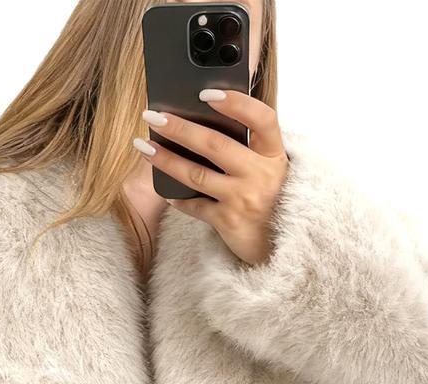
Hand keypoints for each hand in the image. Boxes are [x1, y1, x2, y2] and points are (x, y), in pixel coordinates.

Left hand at [133, 88, 288, 264]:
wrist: (283, 247)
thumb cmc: (272, 201)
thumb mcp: (271, 170)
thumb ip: (250, 149)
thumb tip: (208, 122)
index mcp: (275, 155)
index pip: (262, 118)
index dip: (236, 103)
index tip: (206, 93)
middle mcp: (261, 175)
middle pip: (215, 144)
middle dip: (180, 128)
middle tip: (152, 116)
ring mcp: (244, 198)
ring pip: (197, 174)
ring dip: (166, 159)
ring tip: (144, 147)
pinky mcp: (229, 221)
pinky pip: (195, 206)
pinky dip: (178, 199)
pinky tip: (164, 190)